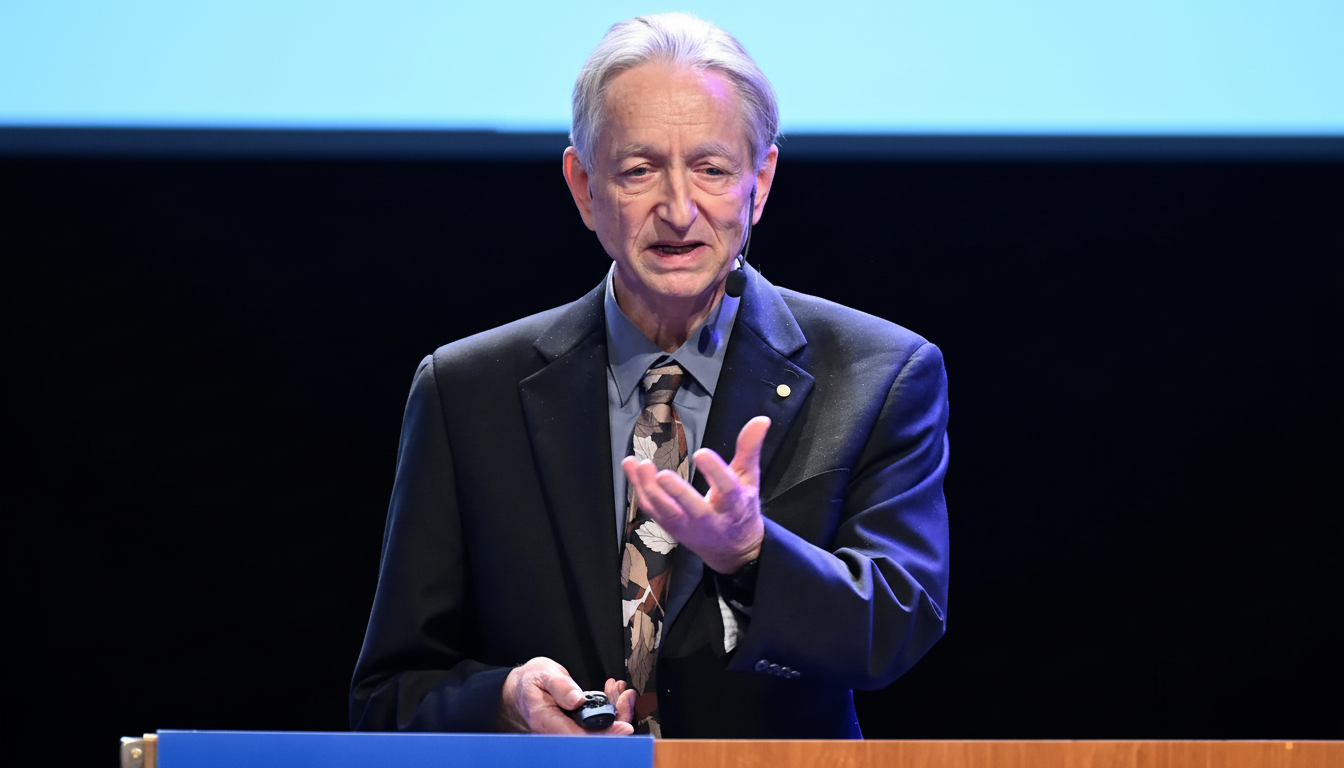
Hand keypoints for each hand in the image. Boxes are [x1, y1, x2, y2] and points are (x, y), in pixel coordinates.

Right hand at [497, 657, 634, 734]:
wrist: (522, 687)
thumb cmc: (531, 681)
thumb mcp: (544, 675)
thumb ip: (560, 687)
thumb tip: (577, 700)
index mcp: (547, 722)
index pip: (581, 736)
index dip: (606, 734)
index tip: (625, 727)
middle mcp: (559, 731)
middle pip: (596, 735)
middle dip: (618, 717)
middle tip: (627, 696)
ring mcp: (569, 729)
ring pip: (600, 729)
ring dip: (617, 710)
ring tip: (622, 690)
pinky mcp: (576, 724)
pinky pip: (597, 722)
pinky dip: (610, 706)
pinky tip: (613, 692)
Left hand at [622, 416, 768, 573]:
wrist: (732, 549)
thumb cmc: (740, 507)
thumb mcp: (749, 478)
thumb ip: (750, 448)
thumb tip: (761, 420)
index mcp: (733, 504)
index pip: (726, 488)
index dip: (714, 472)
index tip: (701, 453)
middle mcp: (710, 519)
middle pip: (692, 508)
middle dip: (677, 493)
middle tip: (663, 475)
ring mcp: (687, 526)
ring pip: (667, 512)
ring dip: (651, 490)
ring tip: (641, 465)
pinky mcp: (670, 527)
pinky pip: (652, 509)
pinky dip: (640, 489)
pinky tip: (631, 466)